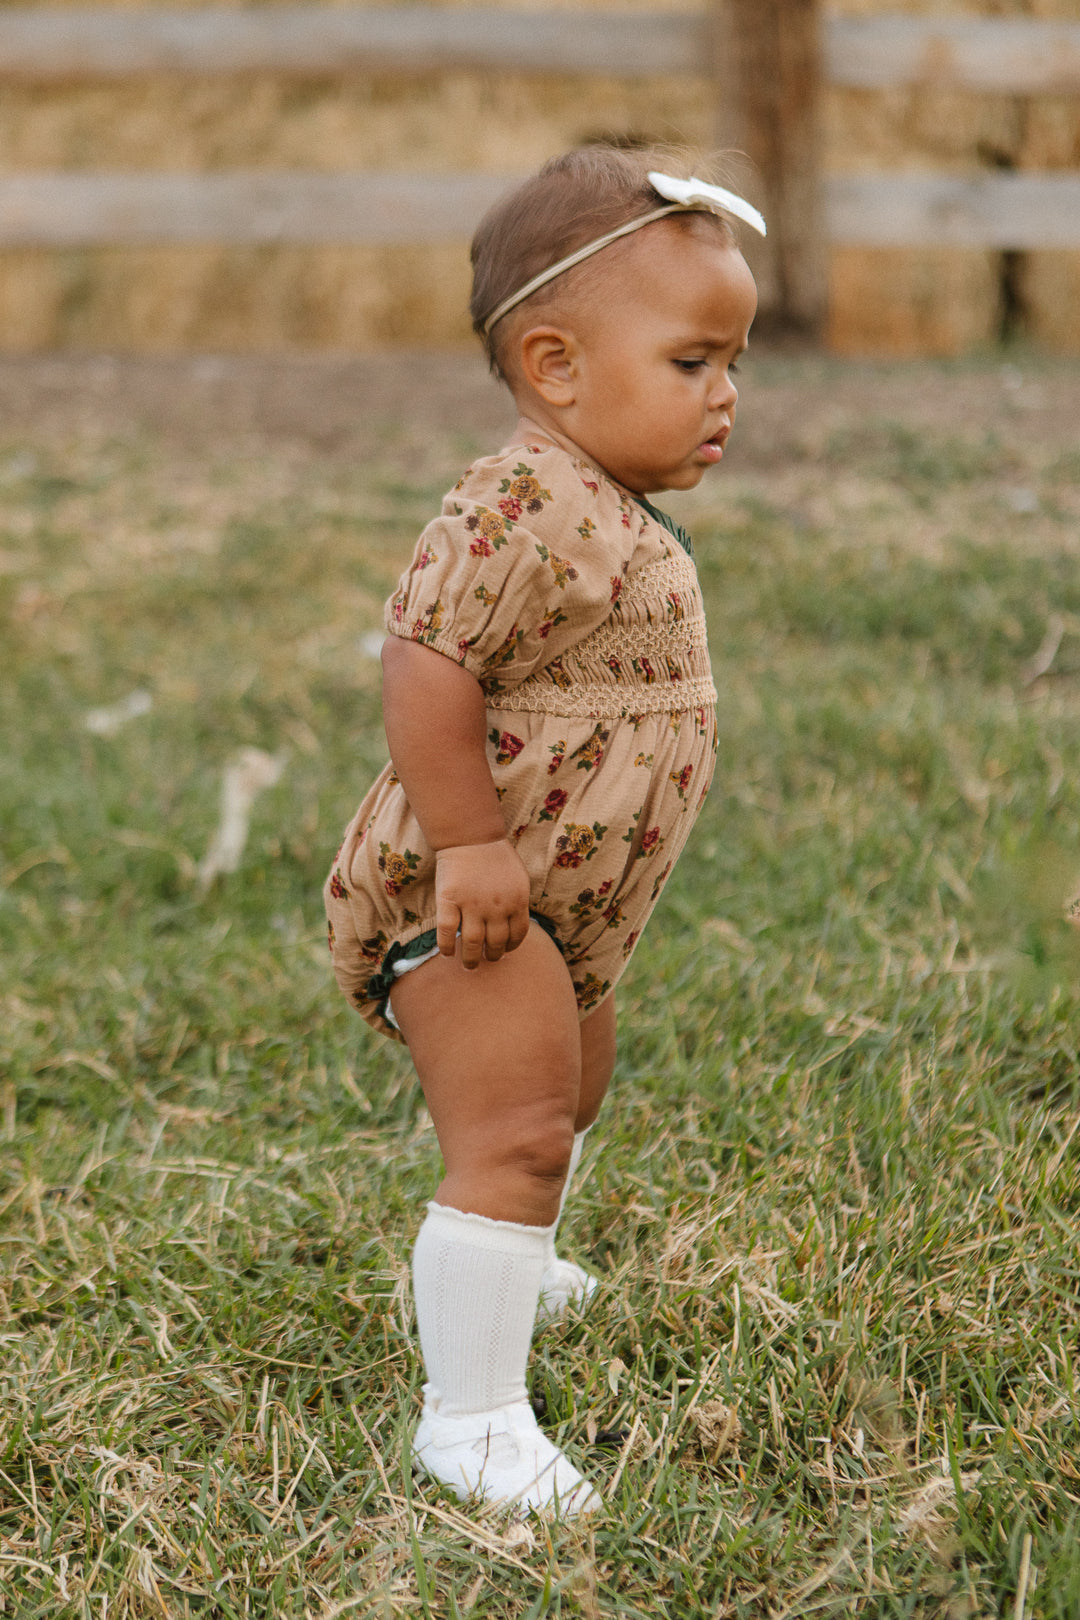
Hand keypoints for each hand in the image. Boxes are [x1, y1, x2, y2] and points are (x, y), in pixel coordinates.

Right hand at [434, 840, 530, 968]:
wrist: (470, 836)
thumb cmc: (495, 856)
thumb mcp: (518, 878)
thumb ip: (518, 901)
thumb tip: (516, 926)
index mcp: (517, 901)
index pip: (518, 935)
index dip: (512, 947)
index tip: (505, 952)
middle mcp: (497, 907)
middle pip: (496, 943)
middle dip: (493, 956)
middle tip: (487, 961)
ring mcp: (472, 905)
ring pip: (473, 943)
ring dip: (471, 959)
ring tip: (470, 965)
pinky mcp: (449, 900)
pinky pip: (447, 932)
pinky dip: (447, 946)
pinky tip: (447, 953)